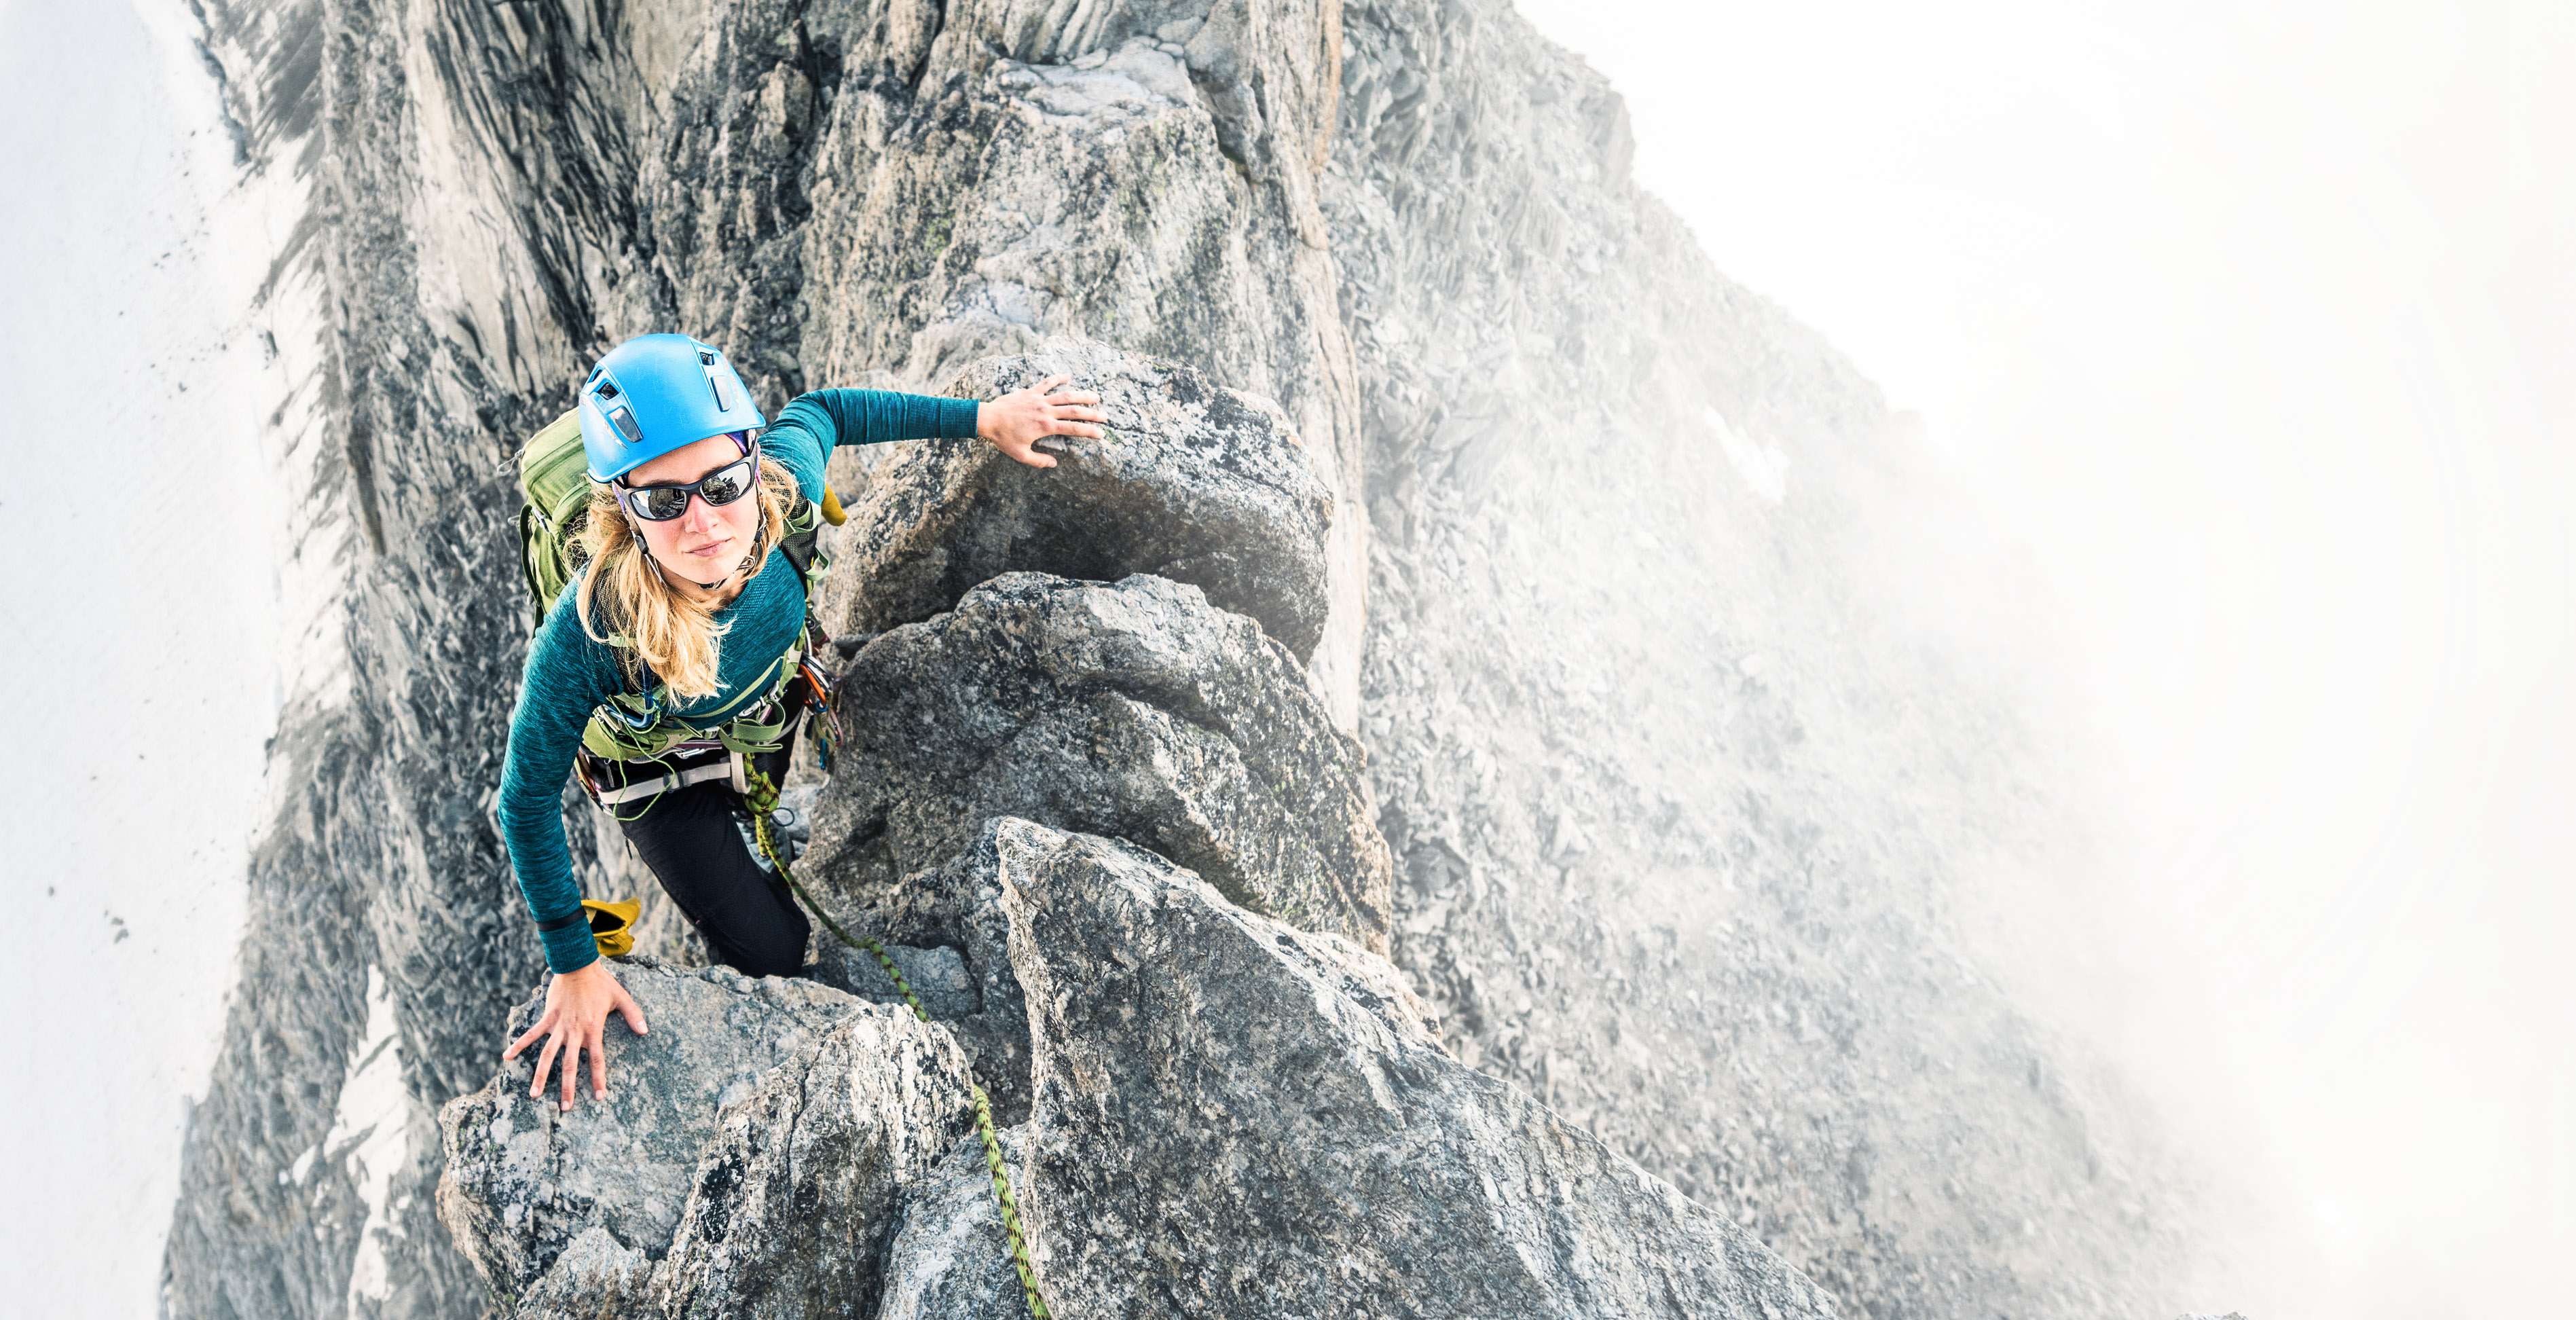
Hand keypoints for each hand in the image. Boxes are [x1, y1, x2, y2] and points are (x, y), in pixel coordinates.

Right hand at [503, 959, 647, 1110]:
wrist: (577, 965)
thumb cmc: (601, 983)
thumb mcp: (621, 997)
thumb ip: (633, 1015)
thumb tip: (645, 1031)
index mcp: (594, 1029)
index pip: (597, 1059)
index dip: (598, 1078)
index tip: (598, 1097)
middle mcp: (575, 1031)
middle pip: (570, 1065)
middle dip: (567, 1087)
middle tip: (565, 1108)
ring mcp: (558, 1026)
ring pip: (547, 1055)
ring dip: (541, 1076)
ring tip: (534, 1095)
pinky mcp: (547, 1018)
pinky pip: (531, 1034)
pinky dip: (519, 1045)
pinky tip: (506, 1057)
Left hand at [976, 374, 1106, 467]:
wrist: (988, 419)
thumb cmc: (1003, 438)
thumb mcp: (1020, 455)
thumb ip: (1039, 460)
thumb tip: (1054, 464)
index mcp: (1046, 426)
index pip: (1074, 429)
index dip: (1090, 431)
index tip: (1101, 433)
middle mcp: (1046, 411)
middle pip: (1075, 410)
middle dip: (1092, 413)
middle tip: (1105, 415)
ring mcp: (1038, 399)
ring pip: (1065, 395)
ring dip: (1082, 395)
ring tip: (1095, 396)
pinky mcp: (1030, 392)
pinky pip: (1046, 383)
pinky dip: (1057, 378)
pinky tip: (1067, 375)